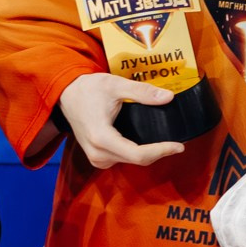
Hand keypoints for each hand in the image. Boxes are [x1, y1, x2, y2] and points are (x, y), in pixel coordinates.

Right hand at [59, 71, 186, 169]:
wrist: (66, 95)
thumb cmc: (88, 89)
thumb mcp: (115, 85)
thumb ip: (142, 91)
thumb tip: (168, 97)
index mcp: (102, 137)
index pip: (138, 154)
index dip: (161, 151)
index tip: (179, 146)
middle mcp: (98, 153)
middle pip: (137, 160)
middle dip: (159, 153)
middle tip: (178, 144)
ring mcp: (96, 158)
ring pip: (131, 161)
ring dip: (149, 154)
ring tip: (166, 142)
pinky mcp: (98, 157)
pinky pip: (123, 159)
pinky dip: (138, 153)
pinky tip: (149, 143)